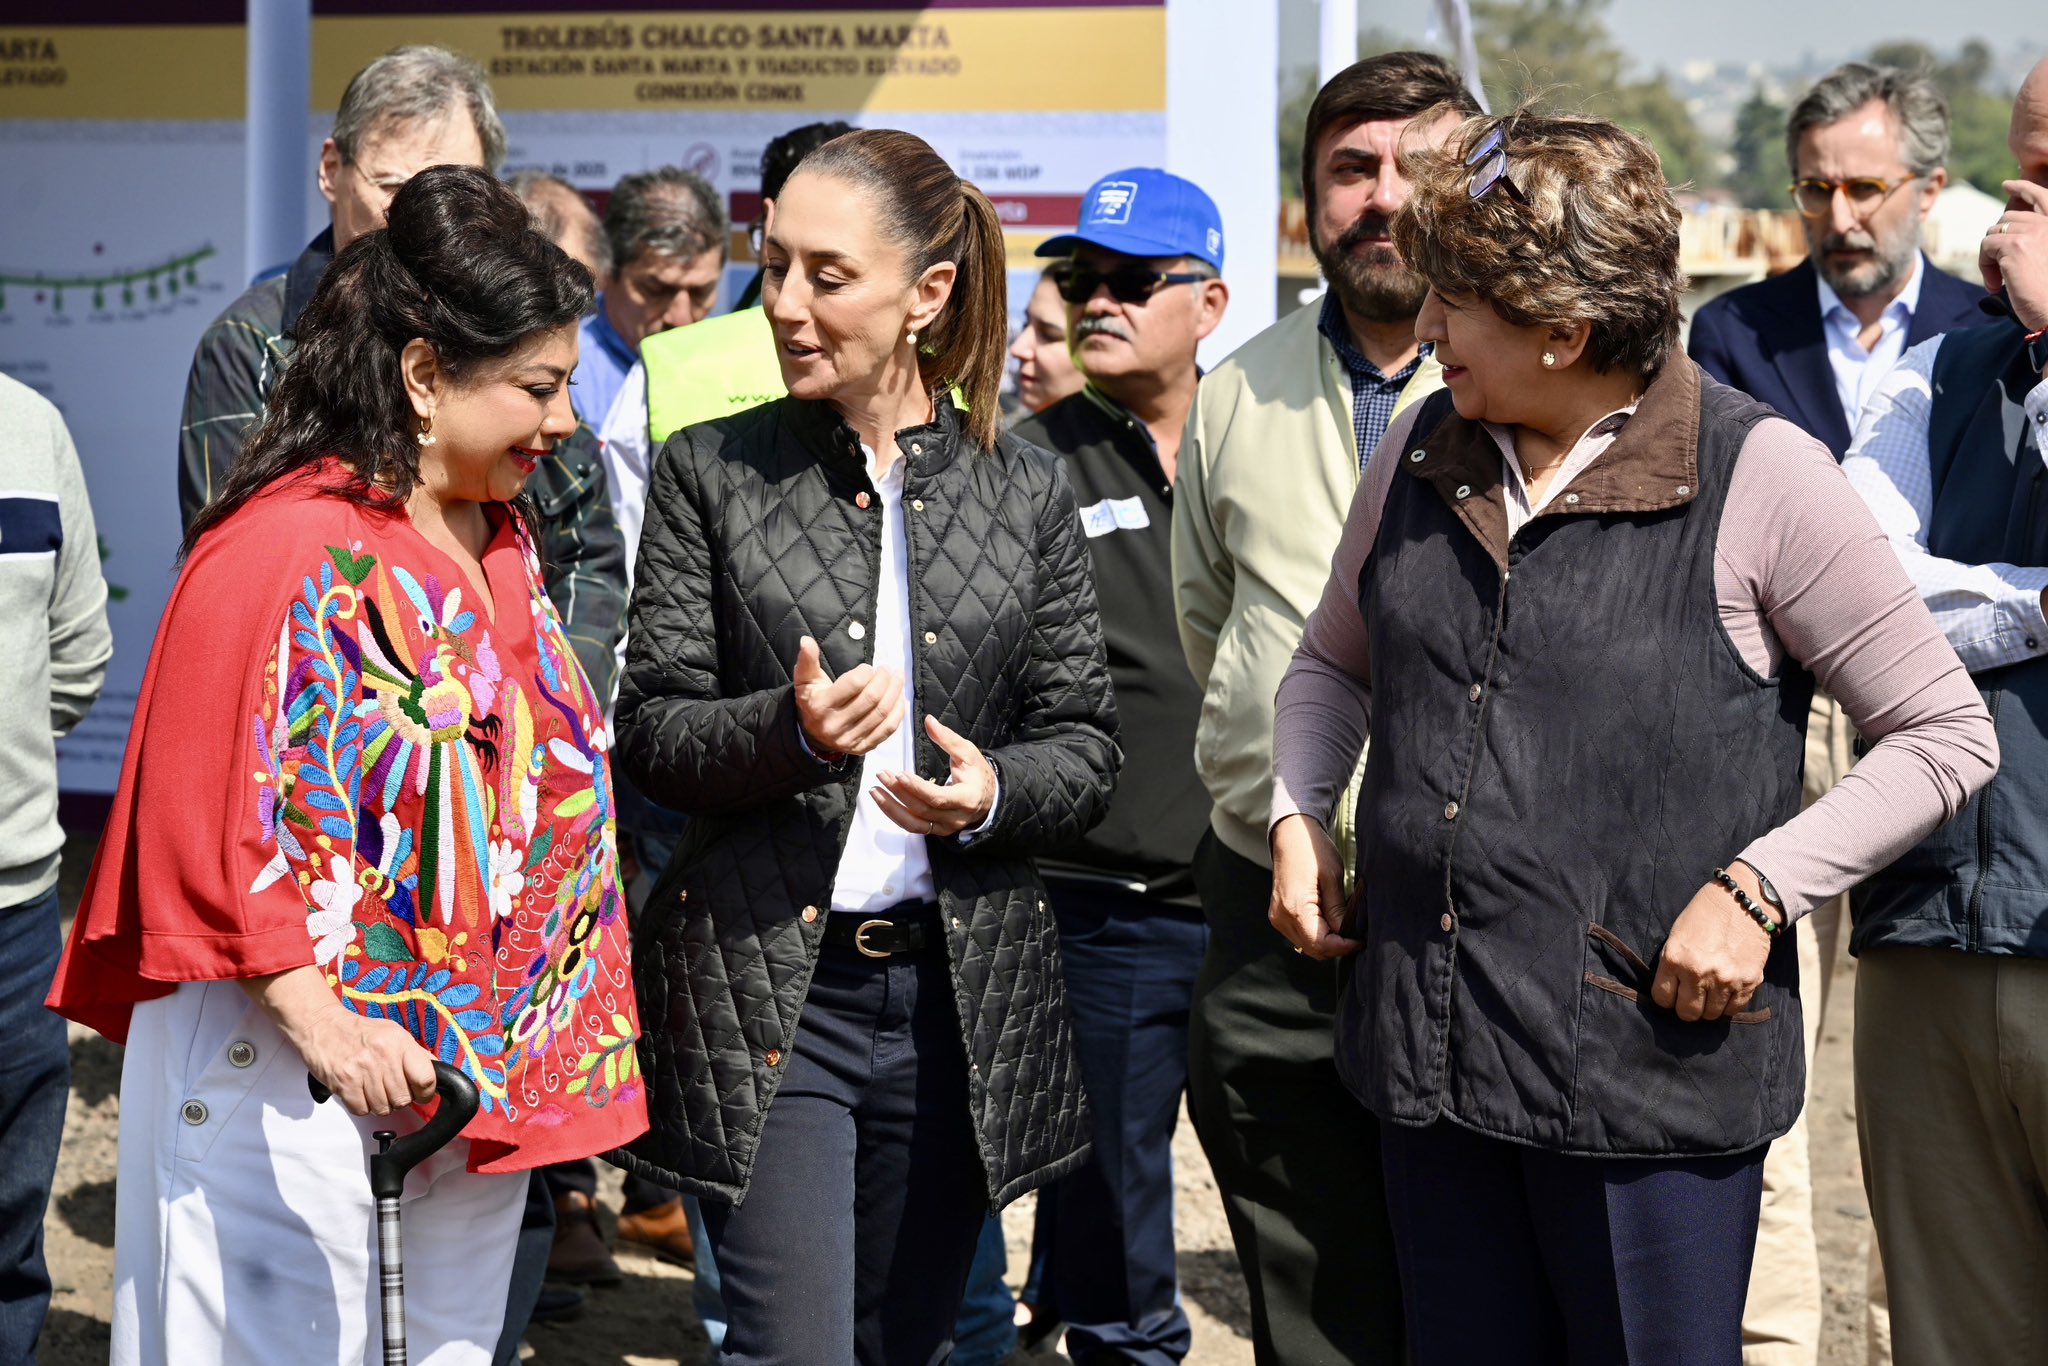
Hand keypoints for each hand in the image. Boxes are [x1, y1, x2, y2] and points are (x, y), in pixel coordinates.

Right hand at [298, 1009, 440, 1116]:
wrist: (322, 1026)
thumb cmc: (359, 1031)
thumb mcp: (393, 1032)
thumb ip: (415, 1052)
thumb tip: (435, 1070)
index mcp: (400, 1042)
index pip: (426, 1078)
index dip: (426, 1093)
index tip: (421, 1094)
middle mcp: (383, 1055)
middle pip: (403, 1098)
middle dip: (399, 1099)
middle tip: (390, 1089)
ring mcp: (362, 1070)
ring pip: (383, 1108)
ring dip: (379, 1104)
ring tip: (373, 1089)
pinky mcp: (343, 1083)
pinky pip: (362, 1110)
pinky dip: (361, 1106)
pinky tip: (359, 1092)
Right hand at [794, 634, 904, 757]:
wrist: (812, 734)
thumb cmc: (813, 700)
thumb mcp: (805, 680)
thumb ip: (807, 660)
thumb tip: (806, 640)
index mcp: (820, 706)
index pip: (853, 685)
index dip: (866, 672)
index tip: (869, 667)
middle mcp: (834, 725)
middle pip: (871, 699)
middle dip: (885, 680)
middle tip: (888, 669)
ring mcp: (849, 739)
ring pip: (882, 714)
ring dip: (895, 692)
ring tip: (898, 678)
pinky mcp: (862, 747)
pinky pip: (887, 730)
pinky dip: (898, 713)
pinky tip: (901, 699)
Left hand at [870, 715, 996, 836]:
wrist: (989, 799)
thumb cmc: (978, 774)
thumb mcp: (968, 753)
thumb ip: (948, 738)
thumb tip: (929, 721)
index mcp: (966, 797)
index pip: (938, 797)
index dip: (917, 788)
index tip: (900, 774)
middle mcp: (955, 817)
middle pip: (922, 809)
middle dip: (899, 792)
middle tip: (882, 775)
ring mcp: (945, 827)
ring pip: (914, 824)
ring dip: (891, 808)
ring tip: (875, 791)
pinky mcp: (936, 830)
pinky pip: (913, 827)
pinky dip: (895, 815)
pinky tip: (883, 801)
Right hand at [1267, 813, 1361, 958]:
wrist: (1291, 834)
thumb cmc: (1313, 850)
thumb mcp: (1332, 877)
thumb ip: (1338, 909)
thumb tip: (1346, 934)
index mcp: (1294, 908)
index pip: (1321, 944)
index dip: (1343, 947)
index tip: (1361, 940)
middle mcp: (1281, 917)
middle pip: (1313, 949)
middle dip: (1336, 947)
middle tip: (1357, 935)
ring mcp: (1277, 917)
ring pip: (1306, 945)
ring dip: (1327, 942)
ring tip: (1345, 927)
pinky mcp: (1278, 915)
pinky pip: (1300, 935)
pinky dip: (1316, 934)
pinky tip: (1331, 921)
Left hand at [1651, 864, 1775, 1022]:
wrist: (1742, 901)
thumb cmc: (1704, 915)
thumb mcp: (1677, 936)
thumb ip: (1672, 965)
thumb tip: (1670, 994)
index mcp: (1675, 959)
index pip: (1663, 999)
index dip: (1666, 998)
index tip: (1671, 993)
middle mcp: (1699, 972)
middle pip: (1687, 1013)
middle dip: (1686, 1008)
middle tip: (1690, 997)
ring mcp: (1726, 979)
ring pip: (1711, 1015)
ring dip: (1709, 1007)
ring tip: (1710, 992)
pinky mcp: (1749, 981)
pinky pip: (1734, 1009)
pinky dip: (1728, 1005)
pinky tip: (1725, 991)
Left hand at [1981, 181, 2047, 335]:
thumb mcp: (2046, 260)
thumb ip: (2035, 242)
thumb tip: (2003, 234)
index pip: (2043, 197)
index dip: (2023, 188)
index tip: (2008, 184)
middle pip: (2008, 219)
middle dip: (1998, 242)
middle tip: (2001, 270)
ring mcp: (2033, 233)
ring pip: (1994, 233)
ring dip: (1990, 256)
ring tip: (1999, 280)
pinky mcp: (2015, 247)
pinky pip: (1986, 247)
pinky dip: (1984, 266)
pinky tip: (1995, 284)